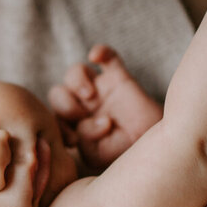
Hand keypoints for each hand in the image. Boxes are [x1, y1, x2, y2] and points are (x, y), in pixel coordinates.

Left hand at [48, 44, 162, 170]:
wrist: (153, 145)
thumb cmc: (123, 151)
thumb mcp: (98, 154)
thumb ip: (85, 138)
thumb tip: (88, 118)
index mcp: (74, 124)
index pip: (54, 117)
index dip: (57, 126)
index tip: (73, 141)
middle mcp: (83, 105)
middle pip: (58, 93)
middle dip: (65, 105)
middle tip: (82, 116)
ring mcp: (100, 89)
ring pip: (75, 72)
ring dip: (77, 82)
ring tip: (90, 97)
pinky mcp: (118, 78)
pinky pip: (107, 56)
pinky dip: (100, 52)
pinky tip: (96, 57)